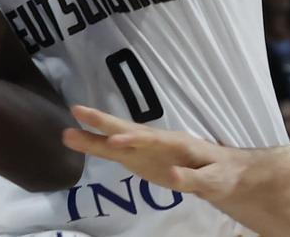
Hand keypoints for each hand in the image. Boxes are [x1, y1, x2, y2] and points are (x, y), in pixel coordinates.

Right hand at [62, 106, 245, 202]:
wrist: (223, 171)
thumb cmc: (222, 174)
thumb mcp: (216, 180)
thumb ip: (194, 178)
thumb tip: (171, 175)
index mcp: (175, 143)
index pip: (150, 139)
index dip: (133, 139)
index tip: (114, 140)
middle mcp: (155, 140)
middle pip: (127, 129)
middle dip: (103, 121)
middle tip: (77, 110)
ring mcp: (145, 149)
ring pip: (115, 139)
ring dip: (92, 136)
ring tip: (66, 133)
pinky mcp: (138, 159)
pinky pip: (114, 152)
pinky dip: (96, 146)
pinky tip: (77, 142)